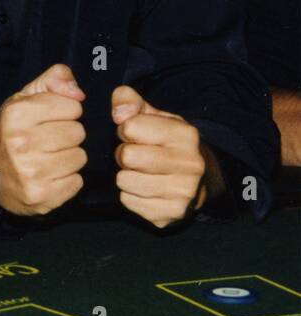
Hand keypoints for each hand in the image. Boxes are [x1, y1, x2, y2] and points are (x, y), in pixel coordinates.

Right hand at [0, 63, 87, 216]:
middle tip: (47, 141)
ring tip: (48, 158)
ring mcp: (31, 172)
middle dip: (67, 135)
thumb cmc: (9, 132)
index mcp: (17, 114)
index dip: (64, 112)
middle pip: (78, 132)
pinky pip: (76, 182)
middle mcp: (21, 143)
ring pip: (79, 157)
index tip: (48, 120)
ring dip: (68, 157)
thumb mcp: (23, 98)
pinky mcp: (40, 196)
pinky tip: (49, 176)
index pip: (73, 107)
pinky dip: (67, 180)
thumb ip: (53, 80)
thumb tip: (78, 93)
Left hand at [111, 85, 206, 227]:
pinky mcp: (171, 213)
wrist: (197, 180)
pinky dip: (130, 195)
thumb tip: (118, 112)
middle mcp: (190, 164)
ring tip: (139, 171)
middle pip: (127, 156)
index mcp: (185, 135)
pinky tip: (144, 189)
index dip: (125, 130)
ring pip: (124, 181)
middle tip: (134, 156)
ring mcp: (183, 192)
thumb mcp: (152, 115)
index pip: (130, 127)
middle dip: (123, 154)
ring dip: (125, 175)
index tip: (136, 135)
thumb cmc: (165, 143)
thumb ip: (129, 101)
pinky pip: (128, 201)